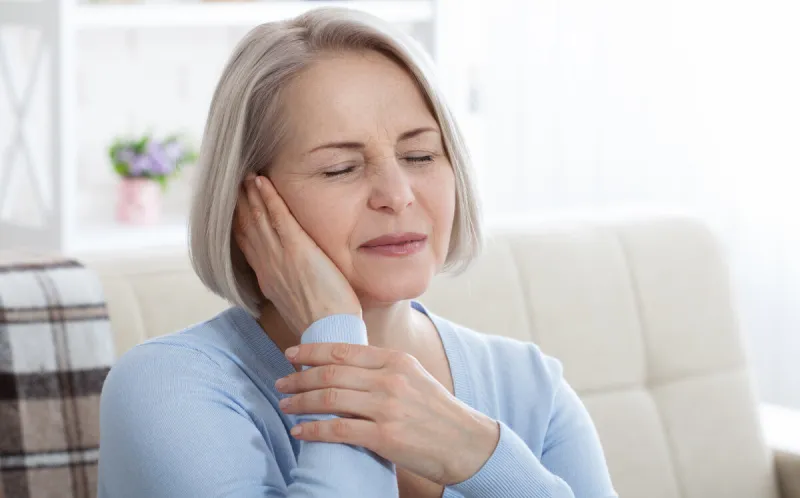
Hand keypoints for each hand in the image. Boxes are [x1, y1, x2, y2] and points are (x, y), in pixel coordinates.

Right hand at [233, 174, 360, 335]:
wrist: (328, 333)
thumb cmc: (323, 326)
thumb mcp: (299, 306)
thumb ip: (292, 291)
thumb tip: (293, 287)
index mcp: (268, 279)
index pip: (247, 246)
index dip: (238, 225)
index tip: (234, 209)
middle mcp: (268, 265)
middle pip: (246, 228)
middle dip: (239, 204)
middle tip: (234, 184)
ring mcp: (280, 256)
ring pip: (257, 218)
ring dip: (250, 195)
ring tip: (246, 176)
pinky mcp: (297, 249)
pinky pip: (278, 216)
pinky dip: (268, 196)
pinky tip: (262, 181)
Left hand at [274, 343, 500, 484]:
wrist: (465, 443)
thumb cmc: (436, 411)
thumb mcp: (413, 376)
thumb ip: (383, 368)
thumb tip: (346, 363)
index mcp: (395, 360)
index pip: (343, 350)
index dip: (311, 351)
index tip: (291, 354)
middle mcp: (389, 380)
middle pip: (331, 373)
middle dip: (299, 378)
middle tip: (281, 383)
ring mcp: (386, 408)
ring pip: (330, 399)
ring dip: (301, 402)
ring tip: (285, 405)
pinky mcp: (384, 436)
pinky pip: (338, 430)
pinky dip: (313, 429)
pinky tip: (299, 431)